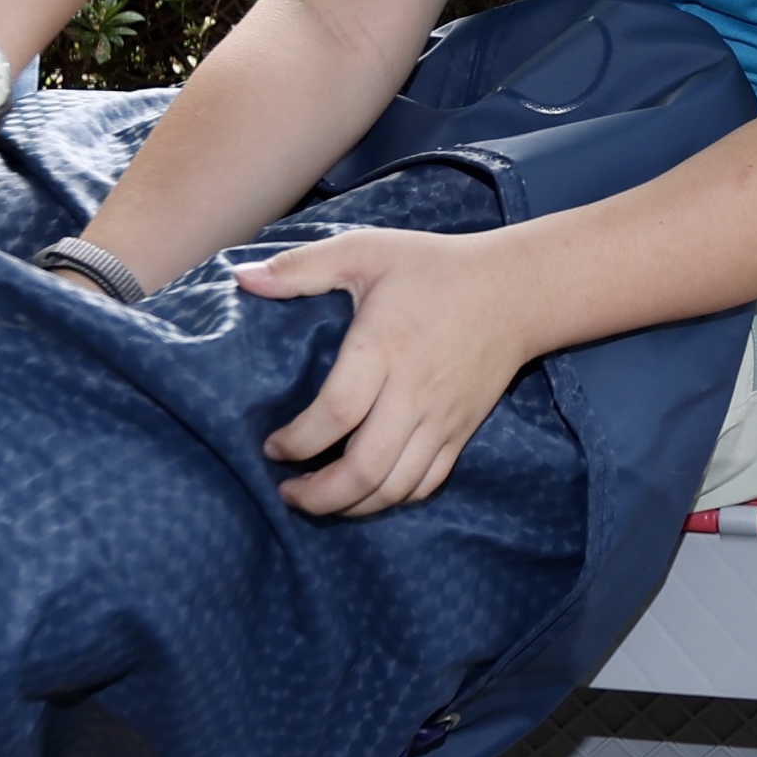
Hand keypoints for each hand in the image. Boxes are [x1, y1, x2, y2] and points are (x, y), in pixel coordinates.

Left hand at [236, 224, 532, 516]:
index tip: (271, 447)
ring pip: (394, 487)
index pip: (336, 415)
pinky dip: (391, 499)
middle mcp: (414, 392)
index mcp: (383, 348)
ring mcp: (441, 418)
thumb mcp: (365, 249)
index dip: (298, 442)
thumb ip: (301, 266)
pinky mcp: (461, 432)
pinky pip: (426, 484)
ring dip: (350, 506)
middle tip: (286, 492)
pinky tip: (365, 493)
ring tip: (318, 501)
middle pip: (364, 468)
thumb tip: (241, 278)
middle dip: (318, 495)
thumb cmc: (432, 268)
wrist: (514, 292)